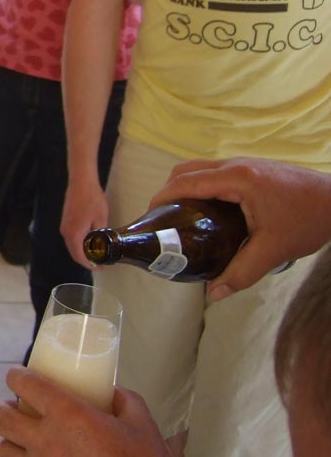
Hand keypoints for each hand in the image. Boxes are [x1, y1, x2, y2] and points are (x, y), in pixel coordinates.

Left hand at [0, 368, 177, 456]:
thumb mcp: (143, 425)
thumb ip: (126, 401)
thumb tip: (113, 393)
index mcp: (67, 414)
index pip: (25, 385)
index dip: (16, 375)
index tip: (19, 375)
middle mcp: (45, 441)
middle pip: (3, 418)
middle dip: (4, 408)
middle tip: (17, 406)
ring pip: (3, 450)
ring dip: (9, 439)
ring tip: (22, 436)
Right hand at [60, 177, 108, 266]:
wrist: (81, 182)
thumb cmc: (92, 199)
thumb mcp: (101, 219)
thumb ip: (100, 234)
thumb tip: (102, 244)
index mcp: (74, 234)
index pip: (80, 257)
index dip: (90, 265)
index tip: (101, 268)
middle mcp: (66, 232)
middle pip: (74, 253)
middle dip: (86, 260)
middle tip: (100, 263)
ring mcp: (64, 226)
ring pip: (71, 245)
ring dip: (81, 251)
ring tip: (96, 253)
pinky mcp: (65, 220)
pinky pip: (70, 237)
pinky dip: (78, 243)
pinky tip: (89, 241)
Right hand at [149, 157, 330, 299]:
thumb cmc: (307, 221)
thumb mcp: (273, 250)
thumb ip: (242, 271)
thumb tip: (214, 293)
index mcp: (236, 179)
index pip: (185, 182)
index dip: (162, 198)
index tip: (149, 217)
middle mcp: (234, 165)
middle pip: (185, 170)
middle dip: (168, 192)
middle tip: (164, 220)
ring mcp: (243, 163)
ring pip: (199, 168)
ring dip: (184, 188)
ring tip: (182, 217)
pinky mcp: (251, 168)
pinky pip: (214, 172)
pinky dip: (201, 186)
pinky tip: (208, 212)